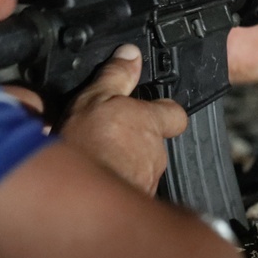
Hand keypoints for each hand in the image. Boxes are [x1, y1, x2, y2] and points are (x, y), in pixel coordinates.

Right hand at [56, 44, 187, 194]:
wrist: (82, 197)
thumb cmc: (91, 145)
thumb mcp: (97, 97)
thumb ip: (116, 75)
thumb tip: (130, 54)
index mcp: (150, 122)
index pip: (175, 114)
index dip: (164, 111)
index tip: (149, 109)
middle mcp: (156, 153)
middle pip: (154, 143)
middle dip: (135, 141)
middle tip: (109, 136)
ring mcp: (148, 181)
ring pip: (142, 168)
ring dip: (125, 164)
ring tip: (97, 159)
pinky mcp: (136, 203)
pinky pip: (130, 189)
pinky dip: (116, 184)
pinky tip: (95, 179)